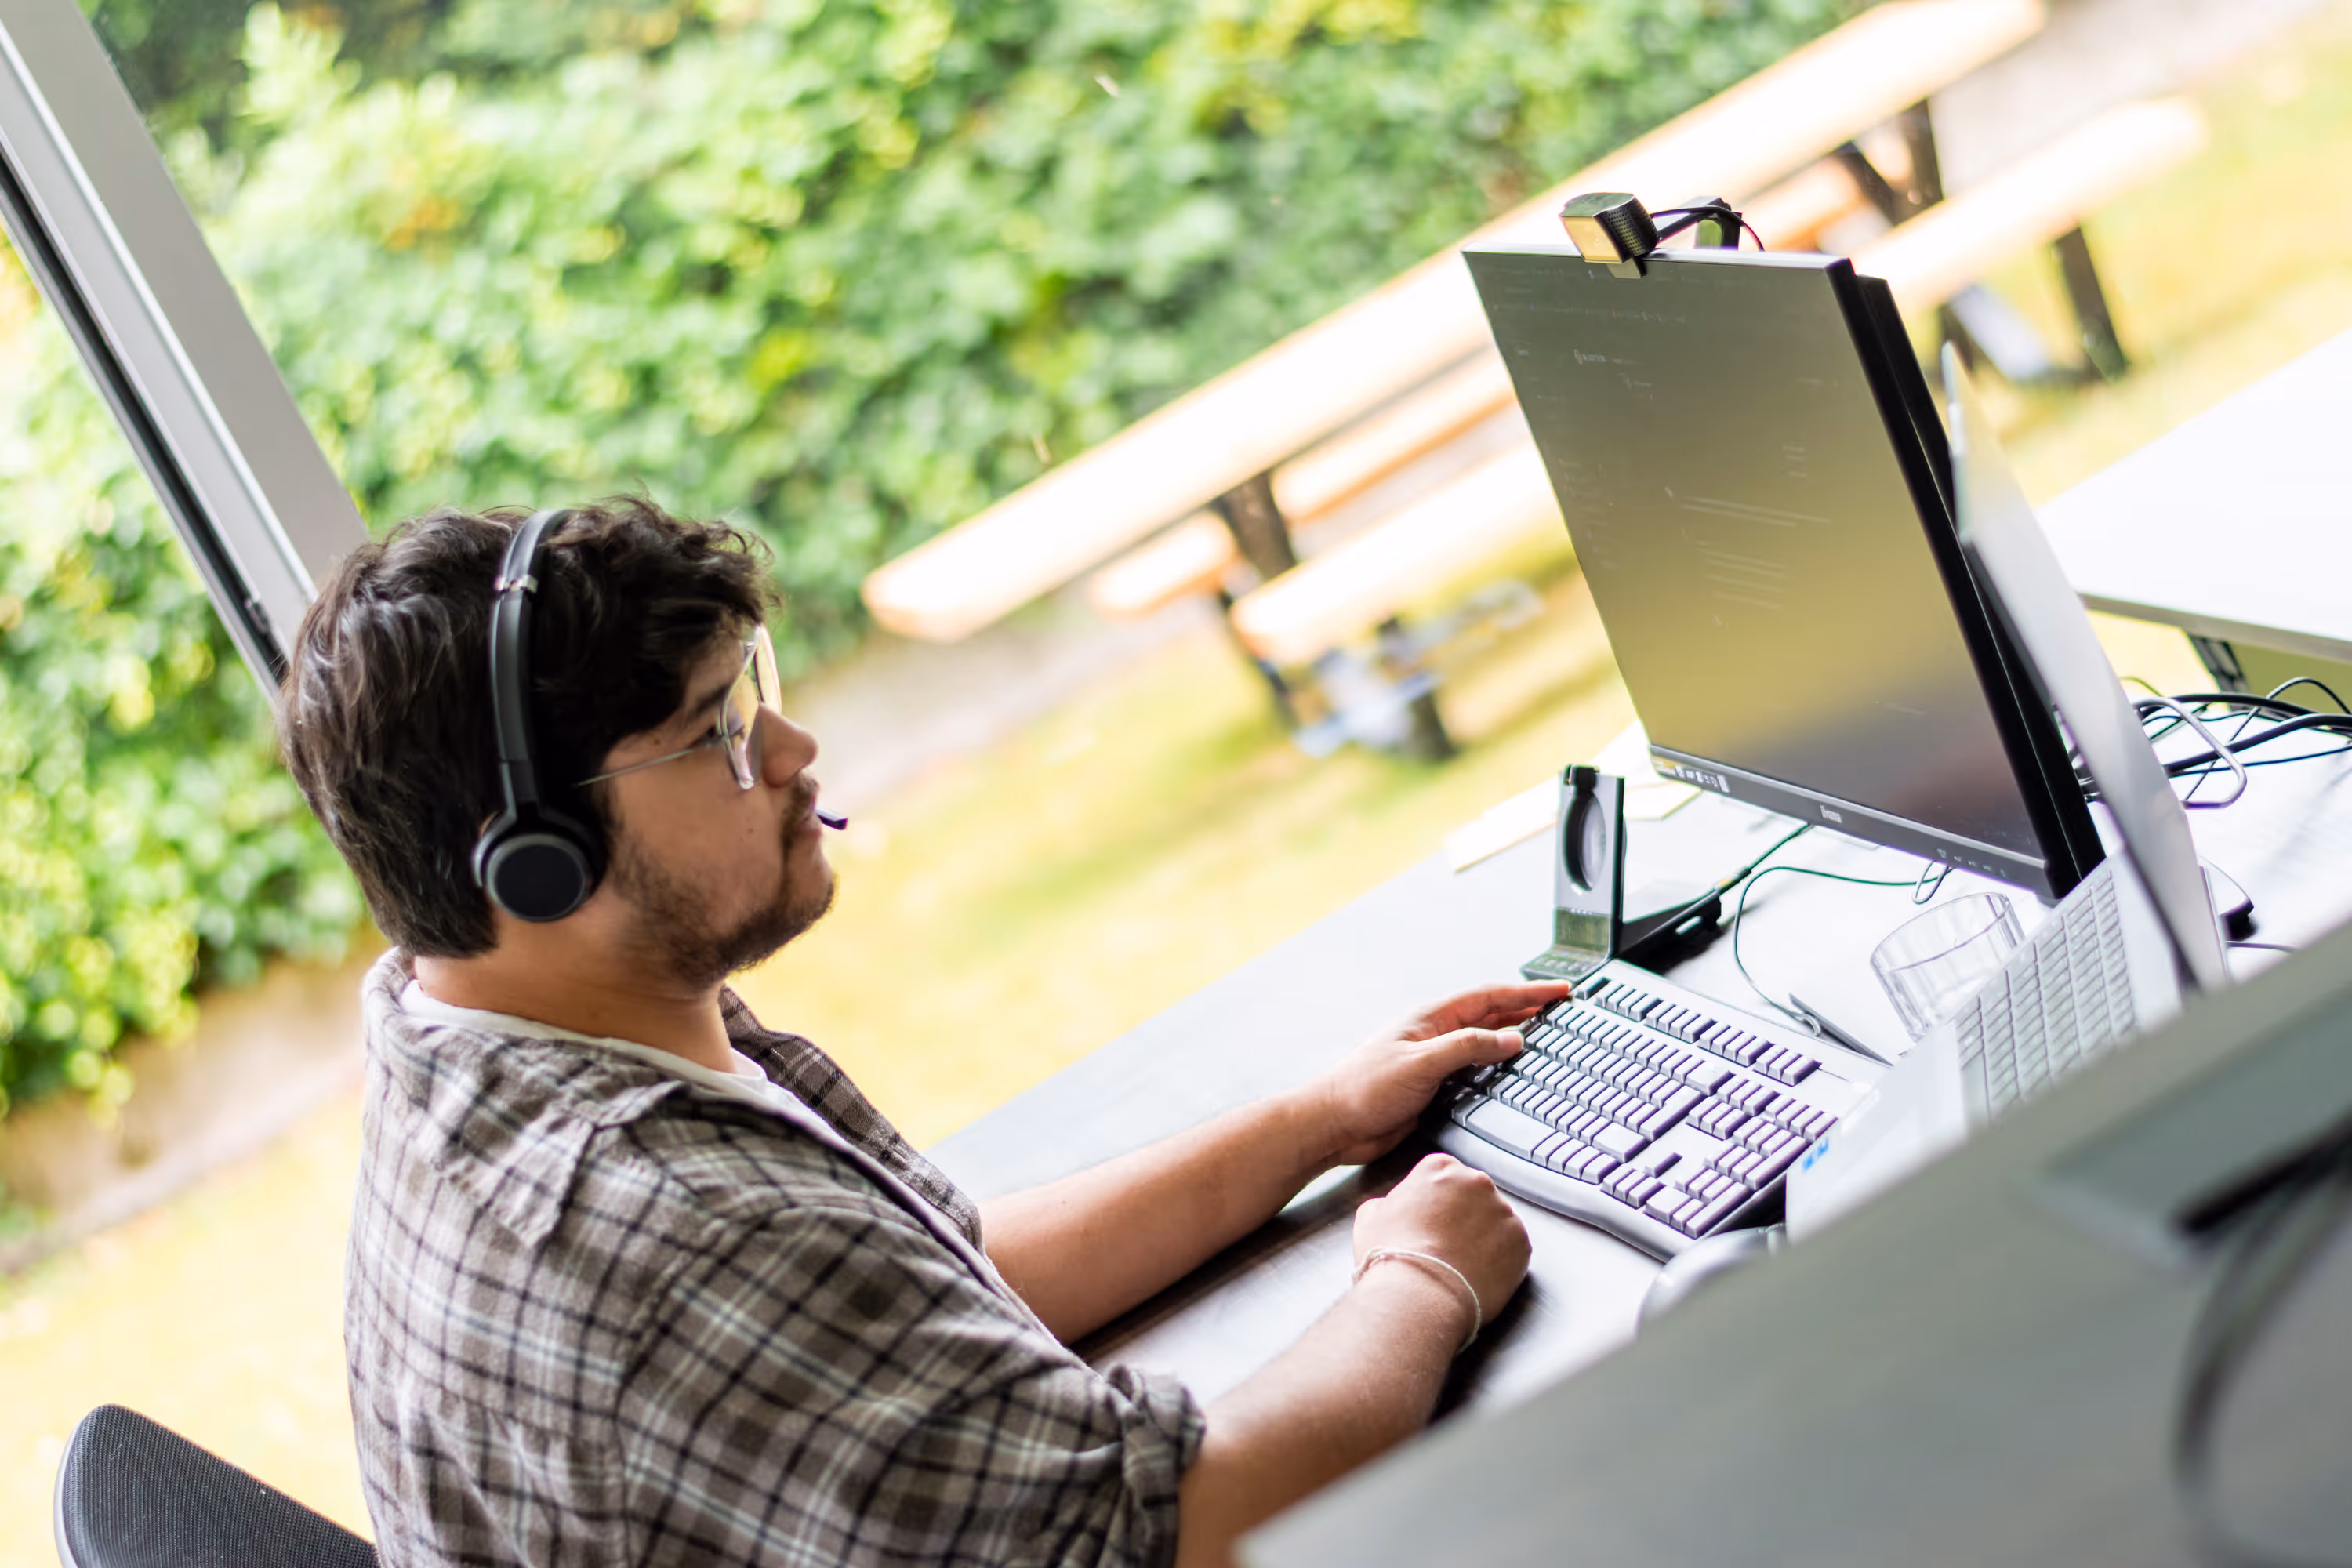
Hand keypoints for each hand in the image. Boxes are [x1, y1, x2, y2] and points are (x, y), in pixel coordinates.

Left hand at [1301, 980, 1571, 1167]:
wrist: (1335, 1124)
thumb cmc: (1365, 1088)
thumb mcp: (1421, 1062)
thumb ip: (1466, 1047)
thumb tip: (1512, 1038)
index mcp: (1432, 1017)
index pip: (1489, 997)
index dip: (1527, 992)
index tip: (1559, 990)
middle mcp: (1435, 1034)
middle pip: (1490, 1014)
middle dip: (1526, 1008)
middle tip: (1560, 1006)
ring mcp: (1434, 1059)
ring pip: (1483, 1040)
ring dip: (1514, 1035)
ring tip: (1545, 1032)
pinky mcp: (1433, 1085)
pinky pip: (1473, 1068)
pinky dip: (1496, 1064)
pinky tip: (1509, 1070)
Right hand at [1351, 1153, 1529, 1335]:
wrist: (1419, 1296)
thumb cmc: (1392, 1258)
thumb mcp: (1370, 1217)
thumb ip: (1388, 1202)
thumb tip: (1392, 1208)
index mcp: (1439, 1168)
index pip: (1442, 1175)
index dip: (1434, 1202)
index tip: (1428, 1221)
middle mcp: (1476, 1181)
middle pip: (1472, 1195)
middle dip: (1462, 1216)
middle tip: (1444, 1246)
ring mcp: (1502, 1211)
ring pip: (1495, 1221)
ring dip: (1483, 1238)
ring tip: (1461, 1265)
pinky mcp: (1521, 1242)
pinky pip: (1513, 1248)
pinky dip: (1501, 1261)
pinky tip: (1478, 1276)